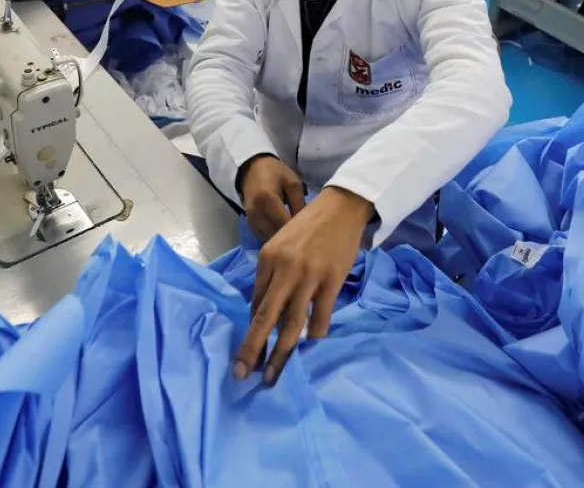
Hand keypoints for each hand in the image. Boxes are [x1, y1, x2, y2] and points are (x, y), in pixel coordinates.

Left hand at [233, 187, 373, 384]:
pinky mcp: (331, 280)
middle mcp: (284, 269)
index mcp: (267, 258)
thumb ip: (272, 275)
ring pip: (292, 324)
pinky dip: (314, 335)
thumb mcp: (281, 245)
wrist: (342, 207)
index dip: (252, 330)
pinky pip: (320, 317)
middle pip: (265, 318)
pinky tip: (311, 345)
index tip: (246, 354)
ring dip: (281, 354)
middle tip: (241, 375)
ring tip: (274, 376)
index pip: (255, 303)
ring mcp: (309, 276)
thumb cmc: (309, 228)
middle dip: (252, 350)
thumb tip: (264, 311)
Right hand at [239, 156, 305, 242]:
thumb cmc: (276, 174)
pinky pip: (263, 238)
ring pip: (269, 240)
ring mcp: (251, 220)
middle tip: (305, 236)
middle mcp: (256, 213)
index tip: (311, 232)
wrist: (252, 169)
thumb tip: (306, 225)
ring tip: (295, 236)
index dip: (298, 231)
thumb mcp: (293, 183)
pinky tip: (284, 233)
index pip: (284, 224)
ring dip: (282, 240)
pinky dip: (274, 238)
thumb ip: (299, 203)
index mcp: (268, 199)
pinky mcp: (249, 225)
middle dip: (291, 238)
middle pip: (276, 235)